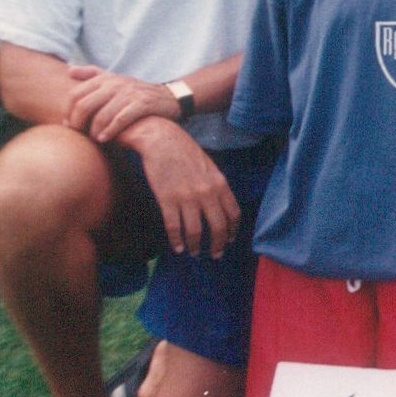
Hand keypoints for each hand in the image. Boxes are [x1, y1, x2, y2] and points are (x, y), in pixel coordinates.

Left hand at [66, 65, 180, 142]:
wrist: (170, 98)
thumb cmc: (136, 93)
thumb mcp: (116, 79)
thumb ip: (93, 74)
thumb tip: (69, 70)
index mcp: (106, 79)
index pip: (75, 95)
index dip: (68, 112)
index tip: (70, 124)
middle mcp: (116, 84)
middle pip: (84, 106)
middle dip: (78, 124)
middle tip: (79, 134)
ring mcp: (130, 94)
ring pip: (101, 116)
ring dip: (94, 131)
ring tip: (94, 139)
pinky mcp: (143, 104)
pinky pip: (120, 120)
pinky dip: (110, 131)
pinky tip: (105, 139)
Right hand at [128, 122, 238, 257]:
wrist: (162, 141)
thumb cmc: (186, 152)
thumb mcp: (209, 168)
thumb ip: (216, 186)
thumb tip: (219, 206)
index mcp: (220, 184)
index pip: (233, 214)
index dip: (232, 230)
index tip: (229, 240)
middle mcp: (207, 193)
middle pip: (218, 226)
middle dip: (217, 244)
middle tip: (215, 254)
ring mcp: (187, 197)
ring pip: (195, 231)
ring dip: (195, 246)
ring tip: (193, 253)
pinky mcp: (167, 200)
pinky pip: (174, 226)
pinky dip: (176, 240)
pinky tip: (176, 247)